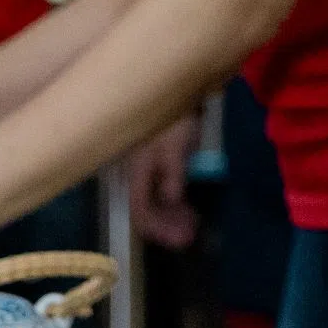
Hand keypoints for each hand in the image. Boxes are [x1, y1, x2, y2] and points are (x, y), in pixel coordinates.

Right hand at [126, 117, 198, 248]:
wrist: (170, 87)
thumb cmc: (173, 116)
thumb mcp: (174, 147)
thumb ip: (171, 177)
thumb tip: (170, 203)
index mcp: (135, 171)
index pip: (140, 211)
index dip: (159, 230)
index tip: (182, 240)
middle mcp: (136, 173)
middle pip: (146, 209)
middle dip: (167, 226)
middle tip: (191, 236)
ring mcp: (145, 168)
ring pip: (153, 200)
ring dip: (170, 216)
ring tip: (192, 224)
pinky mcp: (156, 161)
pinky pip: (160, 189)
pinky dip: (173, 201)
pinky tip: (186, 206)